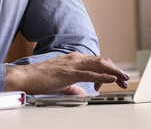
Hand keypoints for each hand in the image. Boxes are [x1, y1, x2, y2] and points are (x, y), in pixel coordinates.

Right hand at [4, 52, 129, 94]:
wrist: (25, 77)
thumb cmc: (39, 79)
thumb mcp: (61, 83)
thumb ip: (73, 87)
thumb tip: (82, 92)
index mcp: (73, 60)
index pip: (97, 62)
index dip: (109, 70)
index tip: (116, 79)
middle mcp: (75, 59)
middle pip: (102, 62)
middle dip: (116, 70)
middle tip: (125, 79)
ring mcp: (72, 64)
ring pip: (99, 65)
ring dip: (114, 72)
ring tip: (123, 78)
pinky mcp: (69, 72)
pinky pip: (90, 73)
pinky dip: (103, 76)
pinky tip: (111, 79)